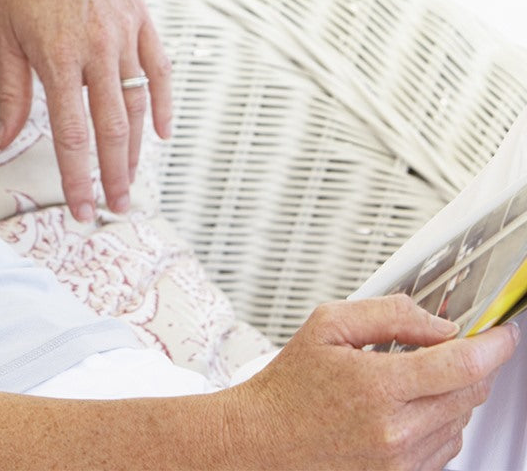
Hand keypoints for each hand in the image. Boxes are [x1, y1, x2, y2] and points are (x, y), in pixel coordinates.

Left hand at [0, 0, 171, 220]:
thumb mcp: (4, 32)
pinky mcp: (141, 17)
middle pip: (111, 128)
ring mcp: (124, 33)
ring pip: (138, 104)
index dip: (78, 177)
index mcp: (58, 57)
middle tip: (116, 210)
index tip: (83, 211)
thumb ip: (11, 92)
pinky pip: (160, 68)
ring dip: (136, 149)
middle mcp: (97, 49)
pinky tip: (162, 132)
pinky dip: (164, 102)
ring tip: (131, 182)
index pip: (71, 134)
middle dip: (114, 176)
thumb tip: (0, 142)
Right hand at [224, 295, 518, 469]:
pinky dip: (439, 422)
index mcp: (377, 386)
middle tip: (443, 348)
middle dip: (468, 364)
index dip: (493, 346)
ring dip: (451, 394)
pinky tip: (405, 409)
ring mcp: (404, 461)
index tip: (501, 334)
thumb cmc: (291, 386)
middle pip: (470, 392)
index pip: (461, 365)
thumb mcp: (328, 326)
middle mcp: (397, 430)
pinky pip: (447, 447)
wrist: (267, 441)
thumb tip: (438, 323)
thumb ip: (388, 314)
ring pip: (462, 420)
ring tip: (407, 381)